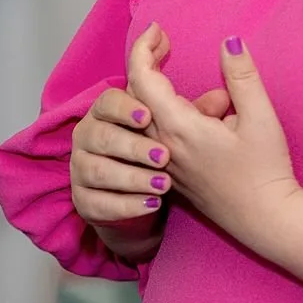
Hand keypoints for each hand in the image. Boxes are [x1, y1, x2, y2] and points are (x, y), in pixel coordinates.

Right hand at [70, 83, 231, 239]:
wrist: (141, 200)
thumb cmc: (159, 155)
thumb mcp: (181, 131)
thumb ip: (197, 113)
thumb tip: (221, 97)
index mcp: (108, 112)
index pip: (107, 101)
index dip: (124, 107)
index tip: (148, 116)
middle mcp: (88, 136)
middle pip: (99, 134)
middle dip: (132, 146)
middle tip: (164, 157)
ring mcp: (81, 170)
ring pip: (96, 170)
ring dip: (131, 177)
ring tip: (164, 185)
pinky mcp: (84, 201)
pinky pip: (97, 203)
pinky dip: (125, 205)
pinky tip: (152, 204)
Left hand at [126, 22, 301, 234]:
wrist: (265, 220)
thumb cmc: (265, 171)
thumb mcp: (260, 118)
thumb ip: (241, 76)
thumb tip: (230, 41)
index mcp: (178, 128)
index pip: (142, 78)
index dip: (143, 48)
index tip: (158, 29)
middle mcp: (162, 146)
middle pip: (136, 94)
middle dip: (148, 63)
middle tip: (167, 43)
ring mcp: (164, 162)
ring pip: (148, 115)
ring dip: (168, 94)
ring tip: (221, 101)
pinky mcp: (172, 173)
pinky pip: (159, 134)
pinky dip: (176, 115)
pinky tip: (216, 122)